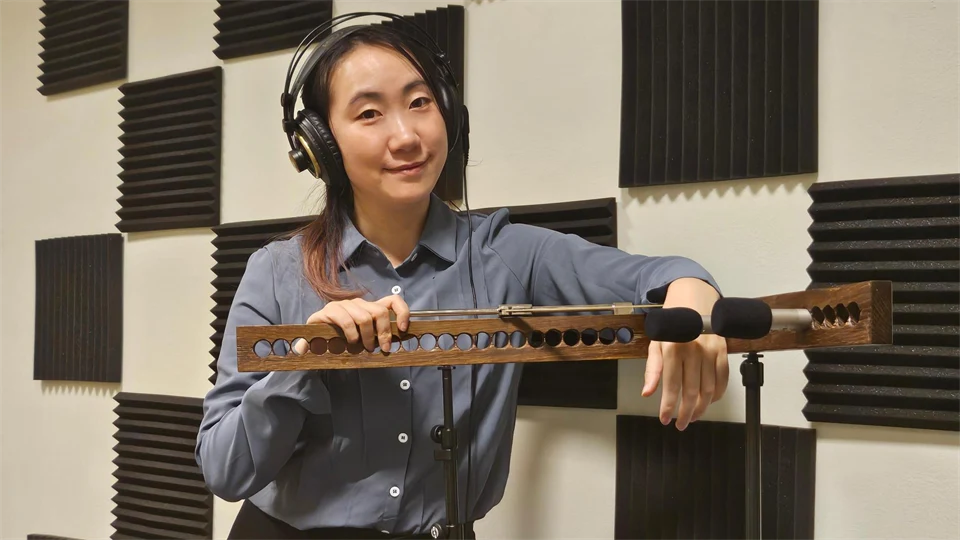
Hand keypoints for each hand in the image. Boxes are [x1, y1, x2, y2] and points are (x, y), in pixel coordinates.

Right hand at [295, 295, 410, 353]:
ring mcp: (343, 305)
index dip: (402, 312)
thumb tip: (399, 339)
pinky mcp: (329, 311)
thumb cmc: (341, 340)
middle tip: (382, 348)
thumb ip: (379, 336)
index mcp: (369, 308)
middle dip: (384, 332)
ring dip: (368, 337)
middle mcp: (358, 303)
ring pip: (364, 317)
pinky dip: (352, 334)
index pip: (393, 300)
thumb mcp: (364, 339)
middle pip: (379, 311)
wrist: (313, 340)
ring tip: (365, 348)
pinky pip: (346, 320)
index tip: (403, 329)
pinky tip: (351, 342)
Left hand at [642, 278, 728, 429]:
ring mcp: (711, 351)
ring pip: (709, 389)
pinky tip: (709, 402)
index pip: (671, 386)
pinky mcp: (723, 350)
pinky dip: (718, 394)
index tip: (664, 419)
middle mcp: (693, 351)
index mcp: (672, 348)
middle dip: (686, 412)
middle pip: (692, 392)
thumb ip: (652, 369)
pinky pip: (723, 378)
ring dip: (702, 407)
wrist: (692, 297)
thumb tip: (648, 392)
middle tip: (681, 424)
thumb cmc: (672, 321)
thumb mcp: (656, 342)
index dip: (668, 406)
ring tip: (694, 417)